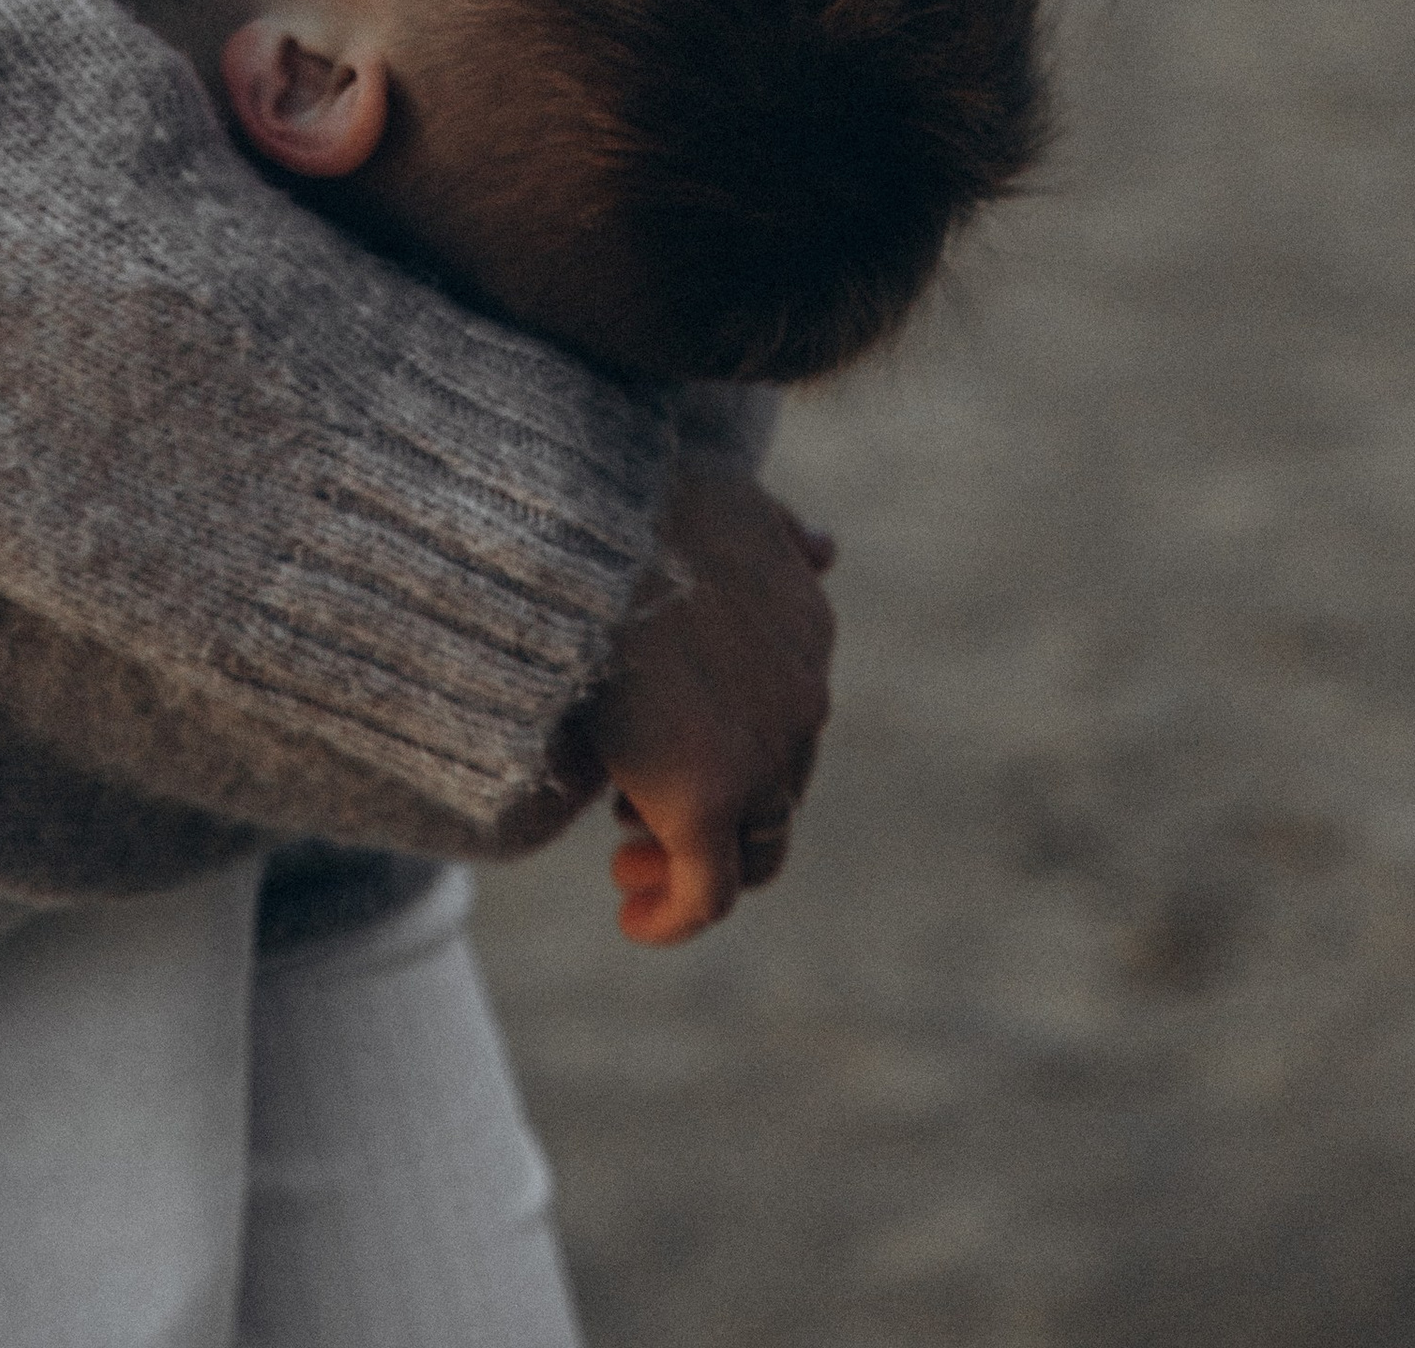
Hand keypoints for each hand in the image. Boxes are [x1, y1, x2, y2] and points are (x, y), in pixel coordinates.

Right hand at [583, 465, 836, 947]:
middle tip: (633, 812)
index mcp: (811, 628)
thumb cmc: (636, 499)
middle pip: (778, 791)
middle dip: (718, 810)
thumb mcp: (731, 496)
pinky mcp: (705, 803)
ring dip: (693, 861)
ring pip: (753, 850)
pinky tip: (633, 917)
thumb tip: (828, 551)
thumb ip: (780, 534)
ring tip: (627, 859)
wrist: (585, 526)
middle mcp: (803, 700)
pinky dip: (674, 915)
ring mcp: (759, 757)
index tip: (663, 750)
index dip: (733, 745)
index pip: (791, 719)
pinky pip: (706, 894)